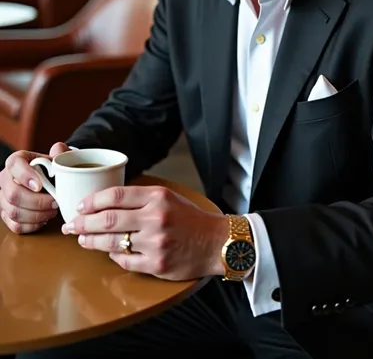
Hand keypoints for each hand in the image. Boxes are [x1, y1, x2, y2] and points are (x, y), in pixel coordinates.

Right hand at [0, 142, 68, 233]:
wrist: (46, 179)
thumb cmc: (50, 168)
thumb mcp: (55, 158)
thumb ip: (60, 153)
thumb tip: (58, 149)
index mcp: (16, 161)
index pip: (14, 165)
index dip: (25, 176)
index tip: (40, 185)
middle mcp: (5, 179)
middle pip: (13, 194)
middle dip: (37, 202)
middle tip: (55, 203)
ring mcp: (3, 198)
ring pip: (14, 212)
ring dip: (37, 215)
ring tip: (52, 211)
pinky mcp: (6, 214)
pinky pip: (15, 225)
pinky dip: (32, 226)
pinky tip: (44, 220)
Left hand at [62, 185, 228, 280]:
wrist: (215, 242)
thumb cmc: (189, 218)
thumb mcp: (167, 198)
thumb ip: (140, 198)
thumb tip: (106, 202)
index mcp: (157, 197)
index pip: (116, 195)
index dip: (93, 201)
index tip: (80, 206)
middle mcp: (156, 218)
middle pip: (108, 219)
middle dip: (83, 222)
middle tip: (71, 224)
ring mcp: (155, 243)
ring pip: (111, 242)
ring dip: (91, 241)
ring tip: (81, 238)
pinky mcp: (156, 264)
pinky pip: (124, 260)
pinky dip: (112, 255)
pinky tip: (107, 251)